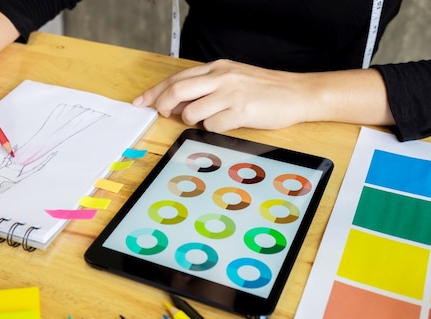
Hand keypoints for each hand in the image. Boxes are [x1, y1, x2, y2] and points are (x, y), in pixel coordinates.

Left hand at [132, 59, 310, 132]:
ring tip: (210, 118)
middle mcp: (221, 77)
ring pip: (191, 112)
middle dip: (164, 105)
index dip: (155, 92)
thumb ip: (206, 88)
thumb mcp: (232, 80)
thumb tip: (178, 104)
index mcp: (217, 68)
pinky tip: (227, 123)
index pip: (176, 79)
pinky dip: (213, 128)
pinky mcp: (240, 111)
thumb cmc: (265, 90)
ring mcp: (230, 94)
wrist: (298, 94)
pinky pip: (211, 125)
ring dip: (193, 121)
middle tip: (164, 114)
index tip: (141, 102)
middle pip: (177, 91)